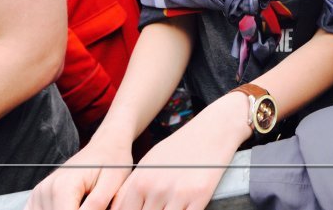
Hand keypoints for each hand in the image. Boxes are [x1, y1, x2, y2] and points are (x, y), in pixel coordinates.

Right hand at [24, 132, 132, 209]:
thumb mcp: (112, 185)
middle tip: (94, 204)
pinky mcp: (36, 198)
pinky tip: (72, 206)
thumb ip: (95, 206)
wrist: (105, 146)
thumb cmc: (112, 164)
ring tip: (87, 204)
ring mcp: (38, 194)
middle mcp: (44, 190)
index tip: (100, 209)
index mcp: (62, 187)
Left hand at [111, 93, 249, 209]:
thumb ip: (132, 188)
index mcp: (140, 180)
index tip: (139, 209)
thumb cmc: (181, 147)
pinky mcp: (200, 196)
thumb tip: (119, 207)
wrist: (213, 129)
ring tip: (171, 206)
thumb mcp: (149, 163)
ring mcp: (178, 193)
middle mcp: (156, 187)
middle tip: (156, 207)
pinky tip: (185, 208)